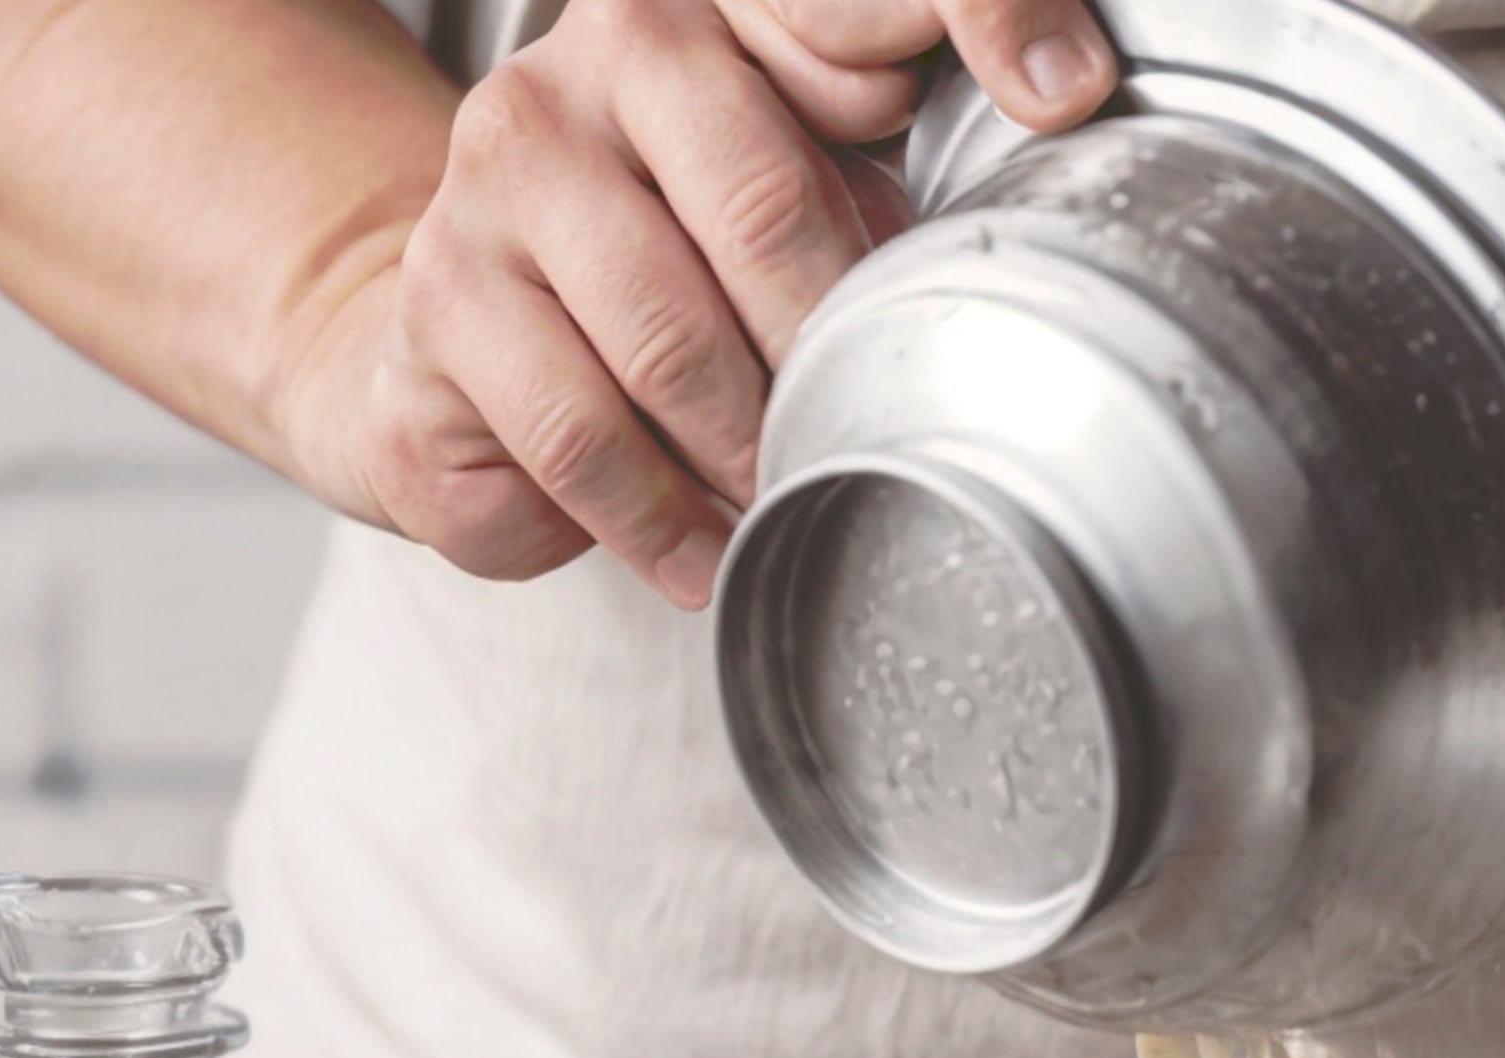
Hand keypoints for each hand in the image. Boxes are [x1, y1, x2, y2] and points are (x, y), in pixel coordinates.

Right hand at [280, 0, 1116, 602]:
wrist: (455, 321)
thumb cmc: (666, 252)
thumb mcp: (791, 169)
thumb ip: (879, 137)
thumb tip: (1052, 105)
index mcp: (696, 10)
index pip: (837, 0)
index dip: (976, 16)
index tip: (1070, 93)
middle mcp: (581, 69)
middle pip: (763, 206)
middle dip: (834, 344)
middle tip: (876, 423)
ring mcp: (490, 185)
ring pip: (667, 346)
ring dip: (749, 451)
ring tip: (788, 502)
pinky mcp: (434, 311)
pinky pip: (575, 441)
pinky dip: (656, 521)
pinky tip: (701, 554)